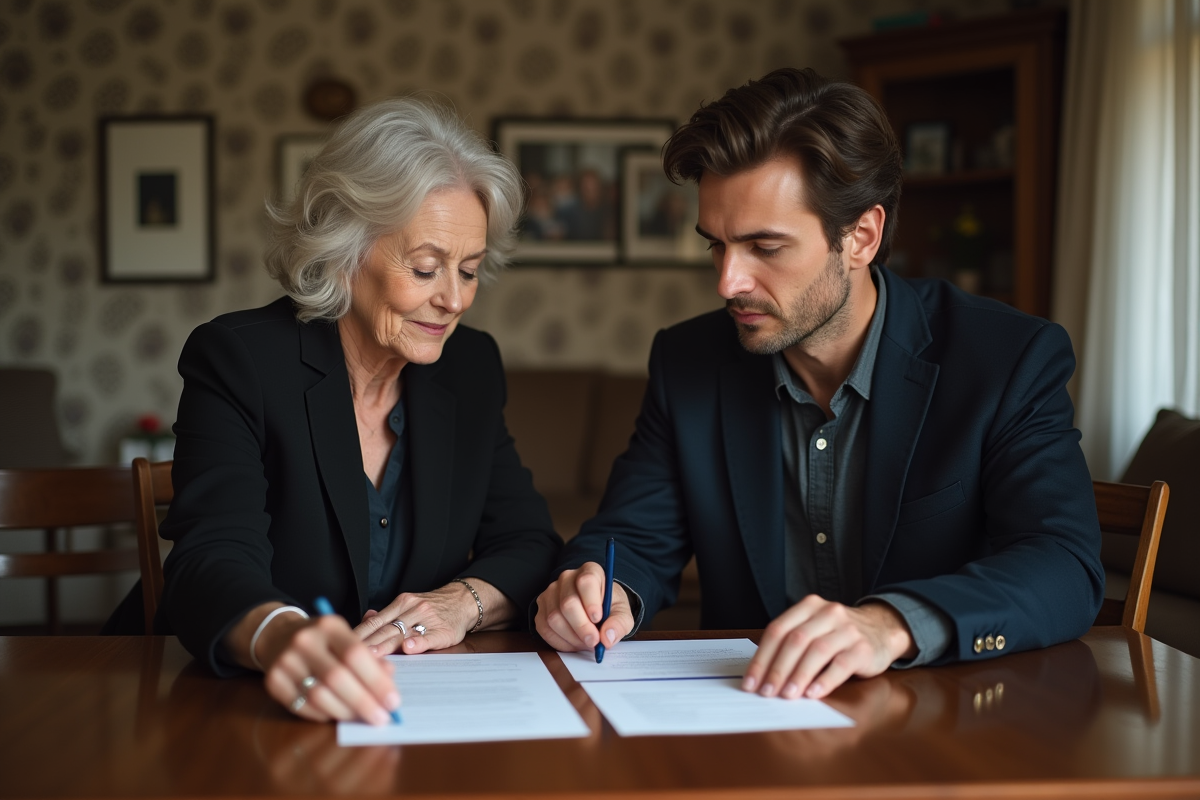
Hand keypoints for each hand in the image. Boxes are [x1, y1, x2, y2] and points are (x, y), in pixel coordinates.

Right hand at [258, 613, 399, 724]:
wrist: (279, 637)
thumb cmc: (324, 641)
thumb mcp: (347, 639)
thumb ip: (370, 659)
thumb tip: (389, 683)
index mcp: (329, 625)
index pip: (356, 654)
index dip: (377, 681)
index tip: (393, 702)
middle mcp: (304, 640)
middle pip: (337, 677)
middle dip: (364, 702)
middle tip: (381, 719)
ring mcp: (285, 661)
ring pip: (319, 695)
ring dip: (345, 712)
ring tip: (361, 718)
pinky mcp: (272, 681)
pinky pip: (303, 706)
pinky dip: (324, 715)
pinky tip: (336, 714)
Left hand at [355, 583, 476, 655]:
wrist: (463, 601)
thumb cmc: (432, 609)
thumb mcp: (408, 605)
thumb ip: (387, 615)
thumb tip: (365, 618)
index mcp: (400, 603)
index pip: (374, 621)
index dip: (358, 634)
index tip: (341, 647)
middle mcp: (411, 608)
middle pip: (384, 629)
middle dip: (367, 644)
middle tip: (350, 657)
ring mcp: (427, 619)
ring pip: (402, 633)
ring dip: (386, 645)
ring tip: (373, 656)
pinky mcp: (442, 631)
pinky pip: (429, 637)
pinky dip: (418, 643)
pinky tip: (410, 648)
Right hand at [534, 562, 633, 651]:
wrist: (596, 609)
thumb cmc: (608, 607)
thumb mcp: (622, 613)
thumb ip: (619, 623)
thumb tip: (607, 637)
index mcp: (590, 571)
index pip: (586, 581)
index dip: (591, 602)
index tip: (598, 619)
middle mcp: (567, 578)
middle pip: (568, 603)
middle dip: (581, 627)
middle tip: (594, 641)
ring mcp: (551, 592)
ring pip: (554, 618)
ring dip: (572, 637)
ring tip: (586, 642)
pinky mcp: (541, 608)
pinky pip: (544, 628)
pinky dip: (560, 642)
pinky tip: (574, 643)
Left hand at [742, 597, 915, 699]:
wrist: (883, 630)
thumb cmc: (839, 635)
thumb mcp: (815, 629)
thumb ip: (792, 645)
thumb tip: (763, 677)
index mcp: (808, 607)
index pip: (777, 630)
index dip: (762, 657)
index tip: (750, 682)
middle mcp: (827, 613)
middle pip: (795, 640)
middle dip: (777, 669)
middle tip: (767, 692)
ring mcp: (847, 629)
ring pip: (816, 651)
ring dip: (799, 676)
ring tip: (787, 696)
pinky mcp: (863, 648)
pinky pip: (841, 664)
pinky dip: (825, 680)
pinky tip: (813, 694)